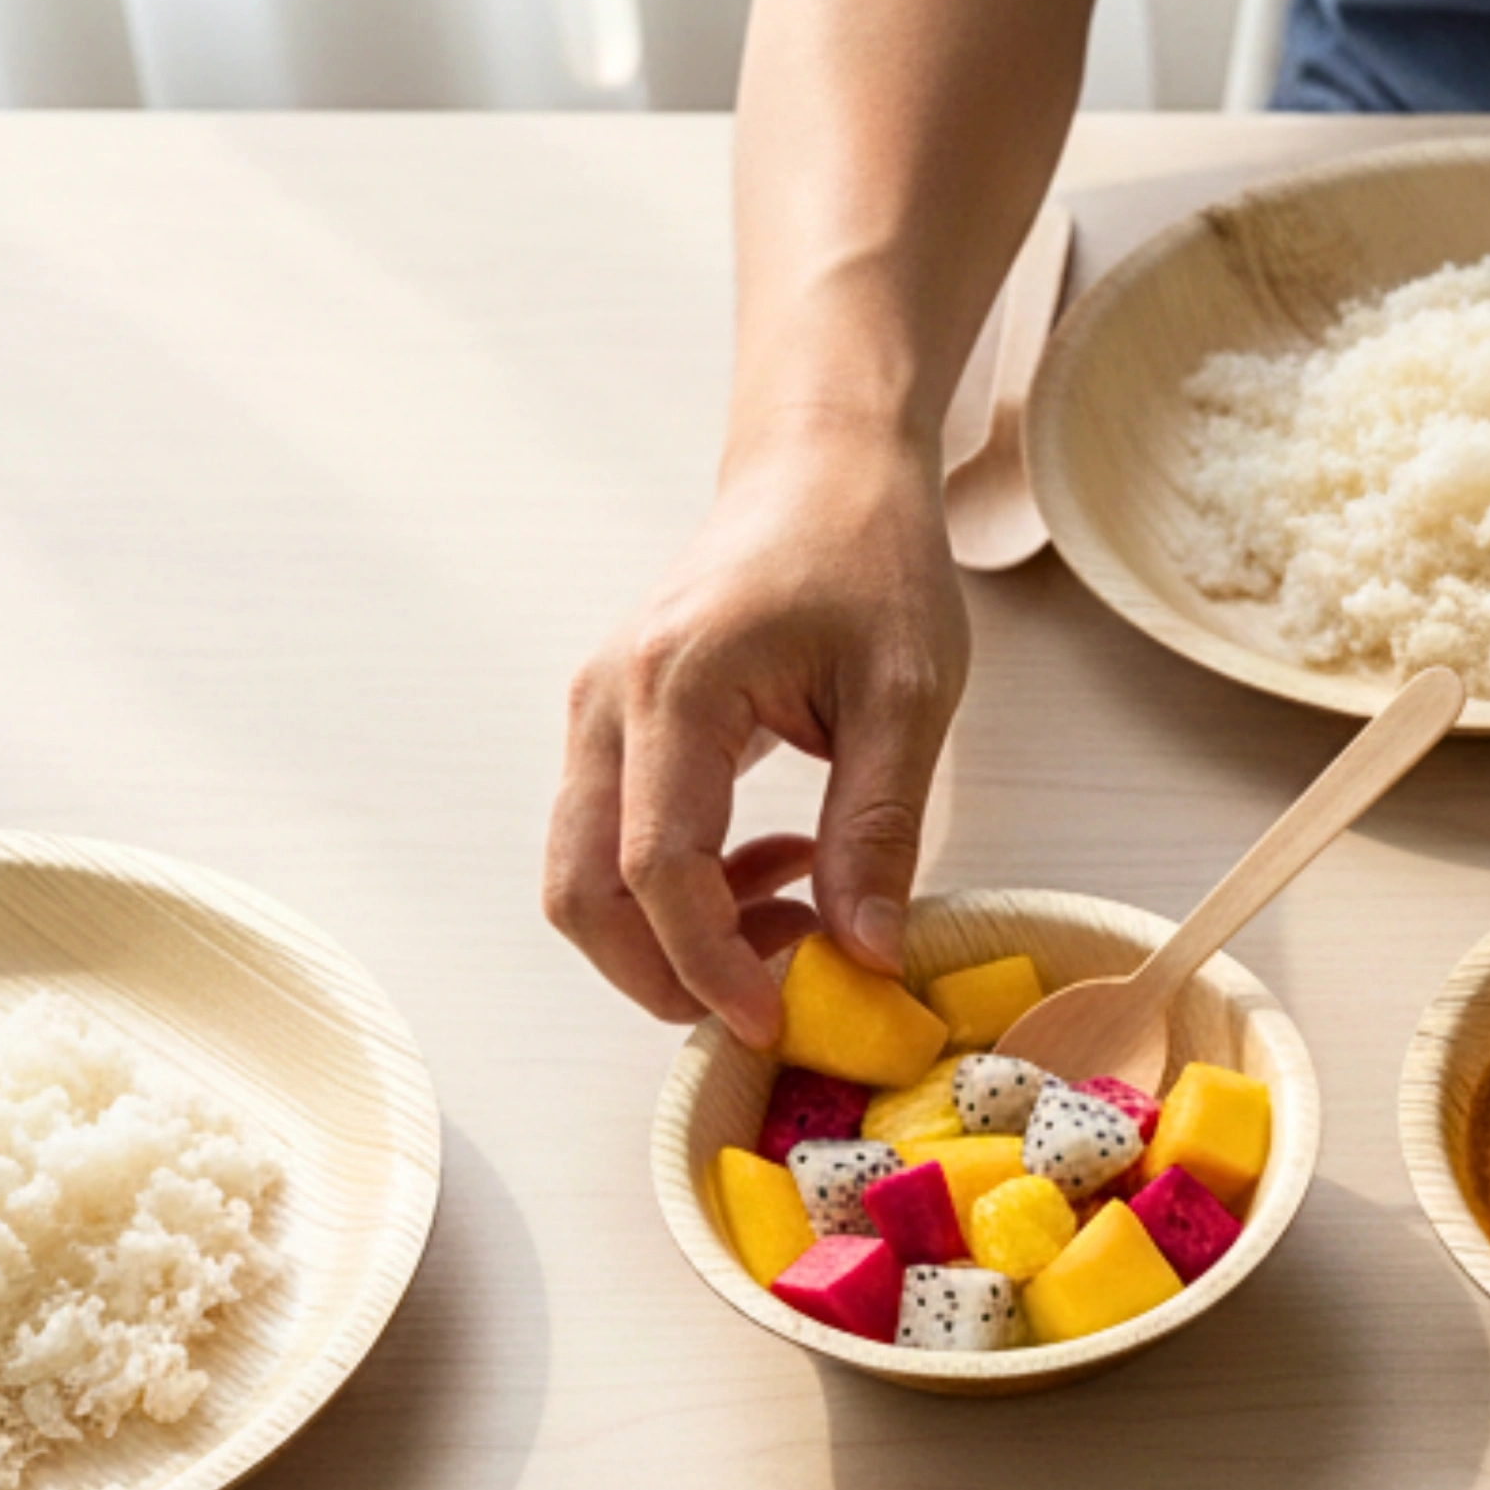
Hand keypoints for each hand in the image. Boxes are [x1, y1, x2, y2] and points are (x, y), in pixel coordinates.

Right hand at [544, 419, 971, 1041]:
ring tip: (798, 915)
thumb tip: (866, 954)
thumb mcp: (907, 695)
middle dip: (663, 976)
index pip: (657, 866)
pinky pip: (612, 841)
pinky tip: (777, 868)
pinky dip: (678, 891)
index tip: (779, 1017)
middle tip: (774, 998)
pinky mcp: (612, 729)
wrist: (822, 472)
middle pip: (582, 890)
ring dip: (674, 934)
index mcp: (676, 687)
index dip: (709, 963)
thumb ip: (878, 829)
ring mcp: (596, 716)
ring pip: (585, 876)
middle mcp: (607, 704)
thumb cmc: (868, 559)